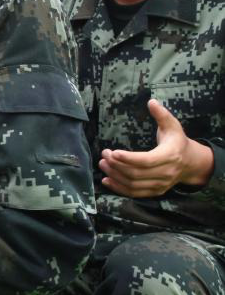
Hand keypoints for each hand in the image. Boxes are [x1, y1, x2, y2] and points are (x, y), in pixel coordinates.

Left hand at [98, 99, 214, 197]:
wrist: (191, 163)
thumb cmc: (177, 141)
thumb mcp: (173, 125)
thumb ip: (161, 114)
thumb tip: (151, 101)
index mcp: (170, 156)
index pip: (147, 160)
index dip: (129, 158)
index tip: (113, 152)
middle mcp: (166, 172)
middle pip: (137, 173)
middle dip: (117, 165)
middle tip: (104, 154)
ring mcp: (161, 184)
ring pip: (134, 184)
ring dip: (115, 176)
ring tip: (103, 164)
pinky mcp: (156, 191)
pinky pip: (135, 193)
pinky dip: (120, 189)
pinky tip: (107, 180)